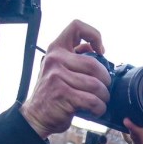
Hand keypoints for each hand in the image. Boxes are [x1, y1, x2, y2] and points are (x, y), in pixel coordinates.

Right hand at [20, 20, 110, 138]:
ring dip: (103, 97)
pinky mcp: (62, 94)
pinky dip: (99, 108)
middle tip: (105, 88)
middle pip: (94, 64)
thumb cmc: (52, 94)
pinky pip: (91, 100)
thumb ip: (74, 57)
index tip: (101, 51)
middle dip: (106, 80)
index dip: (94, 35)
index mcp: (56, 49)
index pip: (76, 27)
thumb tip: (96, 49)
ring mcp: (57, 76)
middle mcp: (55, 59)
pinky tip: (96, 110)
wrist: (36, 116)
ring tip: (101, 101)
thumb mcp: (59, 69)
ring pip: (95, 85)